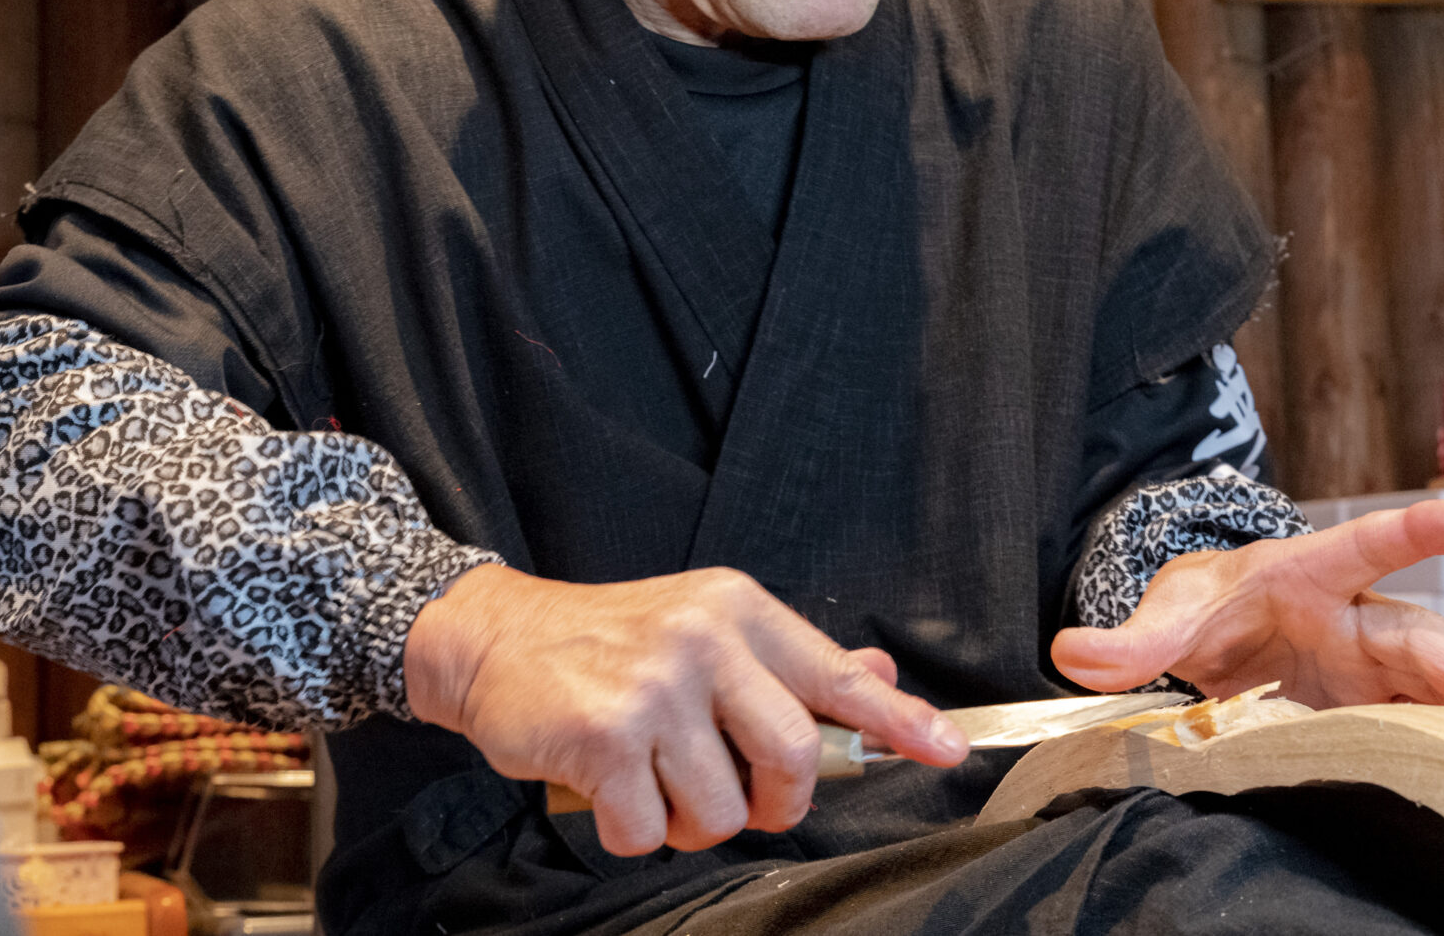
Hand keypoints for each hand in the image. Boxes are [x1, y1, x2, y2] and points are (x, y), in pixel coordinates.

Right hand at [405, 564, 967, 856]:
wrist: (496, 638)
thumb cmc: (609, 644)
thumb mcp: (704, 628)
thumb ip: (788, 662)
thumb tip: (876, 673)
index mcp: (738, 611)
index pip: (836, 673)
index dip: (898, 719)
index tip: (947, 749)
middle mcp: (704, 639)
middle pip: (792, 755)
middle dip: (773, 801)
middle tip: (739, 798)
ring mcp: (654, 687)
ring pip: (718, 808)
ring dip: (687, 822)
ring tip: (652, 781)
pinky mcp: (605, 735)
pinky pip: (647, 831)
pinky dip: (629, 831)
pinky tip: (607, 789)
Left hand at [1049, 500, 1443, 710]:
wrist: (1216, 641)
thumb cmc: (1209, 607)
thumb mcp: (1169, 612)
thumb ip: (1129, 639)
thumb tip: (1073, 652)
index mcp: (1307, 575)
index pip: (1360, 546)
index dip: (1410, 532)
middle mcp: (1354, 620)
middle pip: (1413, 636)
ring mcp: (1371, 673)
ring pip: (1429, 689)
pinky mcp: (1373, 716)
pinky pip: (1414, 732)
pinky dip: (1438, 754)